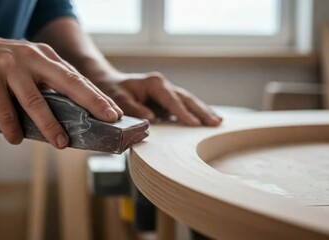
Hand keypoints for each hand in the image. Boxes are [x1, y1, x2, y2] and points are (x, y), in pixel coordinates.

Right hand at [0, 22, 122, 147]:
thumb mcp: (24, 66)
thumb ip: (44, 85)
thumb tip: (67, 116)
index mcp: (44, 56)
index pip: (76, 78)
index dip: (97, 96)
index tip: (114, 112)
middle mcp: (30, 59)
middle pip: (67, 82)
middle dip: (91, 102)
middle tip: (108, 119)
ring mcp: (9, 67)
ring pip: (36, 100)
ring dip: (50, 125)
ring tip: (62, 143)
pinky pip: (4, 109)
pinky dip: (12, 128)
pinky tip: (16, 139)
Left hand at [94, 72, 221, 125]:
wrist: (110, 83)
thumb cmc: (114, 91)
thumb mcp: (119, 99)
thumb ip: (134, 109)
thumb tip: (151, 120)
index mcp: (155, 83)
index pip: (172, 100)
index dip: (183, 113)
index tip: (195, 124)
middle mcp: (164, 85)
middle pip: (186, 99)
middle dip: (201, 111)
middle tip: (216, 122)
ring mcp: (167, 91)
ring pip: (189, 101)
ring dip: (203, 111)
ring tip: (218, 122)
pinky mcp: (167, 99)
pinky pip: (184, 105)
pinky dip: (196, 112)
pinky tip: (207, 119)